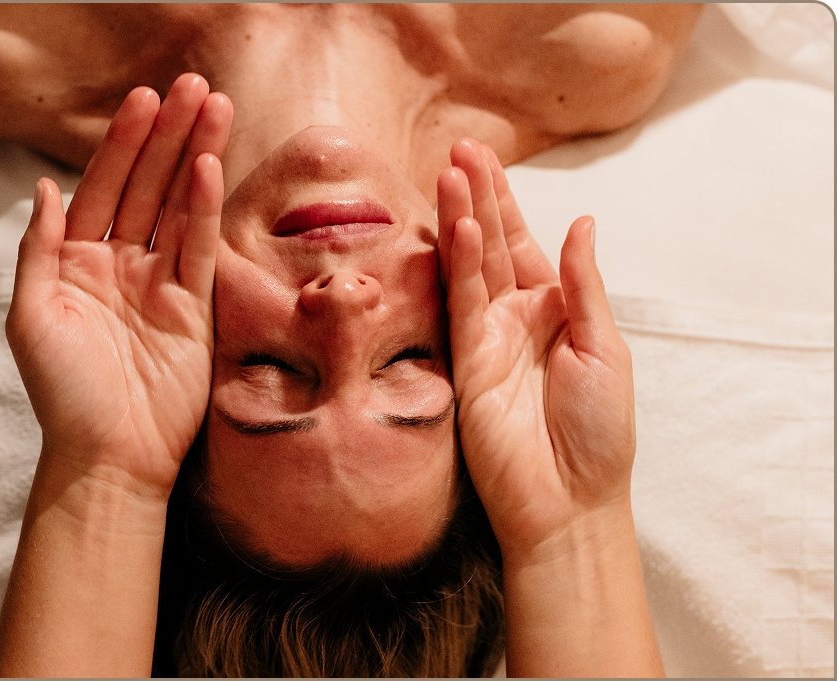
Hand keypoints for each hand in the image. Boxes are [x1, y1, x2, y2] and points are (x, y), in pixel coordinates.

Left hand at [7, 74, 232, 500]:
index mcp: (78, 262)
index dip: (122, 143)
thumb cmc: (61, 393)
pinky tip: (208, 167)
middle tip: (190, 85)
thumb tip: (43, 188)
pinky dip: (205, 207)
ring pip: (181, 206)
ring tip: (214, 107)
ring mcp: (160, 283)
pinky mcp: (194, 307)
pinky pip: (200, 247)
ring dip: (195, 156)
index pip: (104, 187)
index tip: (142, 100)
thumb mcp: (31, 316)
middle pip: (148, 185)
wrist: (107, 454)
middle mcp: (121, 264)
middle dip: (167, 135)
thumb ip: (40, 248)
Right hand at [436, 138, 635, 558]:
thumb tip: (583, 223)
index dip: (504, 201)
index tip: (483, 160)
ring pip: (471, 267)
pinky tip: (460, 230)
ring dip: (461, 220)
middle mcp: (515, 317)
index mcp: (553, 310)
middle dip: (475, 196)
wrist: (569, 499)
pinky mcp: (466, 362)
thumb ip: (585, 285)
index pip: (523, 244)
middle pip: (492, 245)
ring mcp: (487, 338)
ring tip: (448, 174)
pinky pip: (462, 304)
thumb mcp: (605, 347)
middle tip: (457, 150)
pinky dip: (462, 266)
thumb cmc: (598, 431)